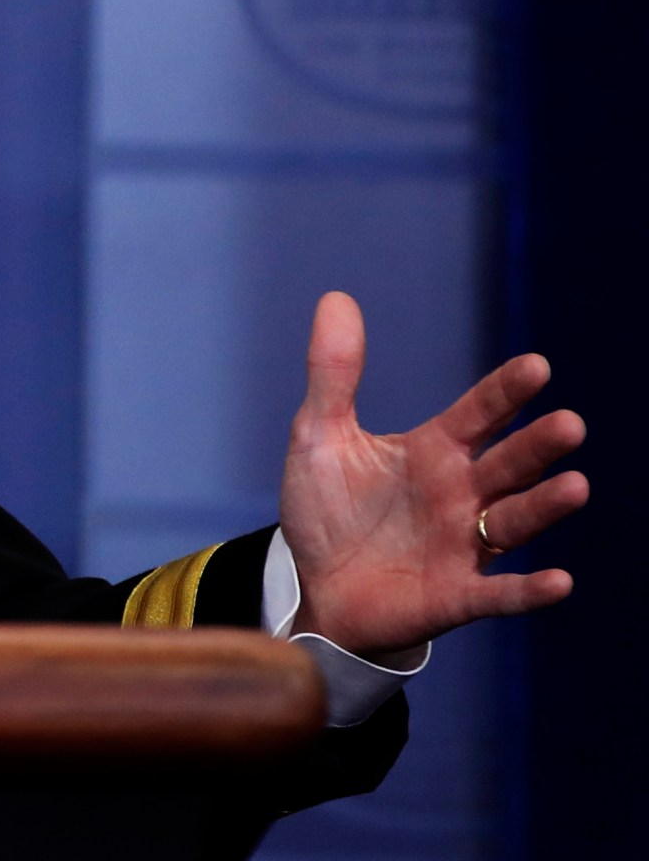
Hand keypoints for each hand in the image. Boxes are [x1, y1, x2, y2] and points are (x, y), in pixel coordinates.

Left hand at [279, 291, 587, 657]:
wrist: (319, 589)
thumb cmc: (328, 512)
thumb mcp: (319, 438)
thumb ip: (333, 375)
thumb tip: (335, 297)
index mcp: (433, 451)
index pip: (478, 414)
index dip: (505, 392)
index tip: (536, 366)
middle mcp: (461, 494)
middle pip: (508, 465)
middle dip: (538, 446)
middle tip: (569, 424)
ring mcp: (464, 546)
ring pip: (514, 522)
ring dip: (544, 507)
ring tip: (575, 486)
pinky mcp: (457, 596)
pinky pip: (499, 594)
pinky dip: (527, 591)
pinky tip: (559, 582)